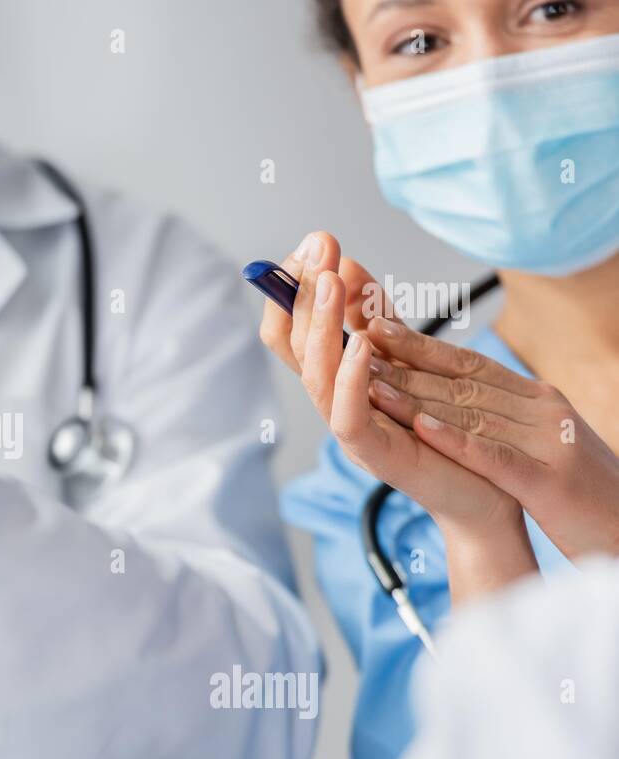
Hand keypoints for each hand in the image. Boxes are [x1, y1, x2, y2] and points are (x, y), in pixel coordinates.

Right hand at [259, 231, 537, 601]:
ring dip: (320, 324)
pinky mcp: (372, 453)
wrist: (488, 491)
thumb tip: (346, 263)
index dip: (294, 287)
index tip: (312, 245)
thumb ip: (377, 317)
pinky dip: (349, 379)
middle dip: (303, 292)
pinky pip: (345, 416)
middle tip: (318, 248)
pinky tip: (362, 344)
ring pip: (313, 375)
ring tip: (331, 282)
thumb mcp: (409, 358)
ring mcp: (348, 427)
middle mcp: (331, 401)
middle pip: (293, 344)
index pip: (292, 328)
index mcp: (336, 378)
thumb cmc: (448, 429)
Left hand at [362, 314, 618, 560]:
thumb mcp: (544, 443)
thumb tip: (461, 397)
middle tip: (358, 346)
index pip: (472, 366)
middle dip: (407, 365)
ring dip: (417, 397)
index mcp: (540, 400)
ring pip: (471, 412)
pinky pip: (494, 455)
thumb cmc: (585, 494)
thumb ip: (508, 417)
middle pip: (463, 383)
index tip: (379, 328)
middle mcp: (544, 411)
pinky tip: (421, 428)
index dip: (422, 346)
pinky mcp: (548, 481)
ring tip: (370, 383)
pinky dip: (456, 440)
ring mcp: (547, 442)